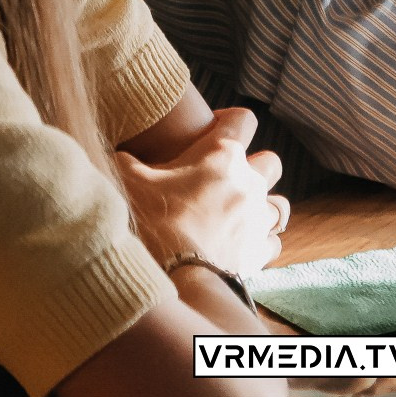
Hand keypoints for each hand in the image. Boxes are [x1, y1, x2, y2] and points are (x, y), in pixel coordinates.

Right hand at [117, 106, 286, 275]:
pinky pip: (273, 242)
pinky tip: (242, 246)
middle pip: (270, 162)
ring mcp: (258, 218)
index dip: (228, 120)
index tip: (209, 130)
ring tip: (240, 215)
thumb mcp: (130, 181)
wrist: (174, 277)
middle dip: (254, 167)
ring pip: (279, 204)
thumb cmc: (153, 223)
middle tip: (226, 180)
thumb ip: (126, 160)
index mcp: (222, 155)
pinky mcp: (259, 251)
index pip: (242, 119)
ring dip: (262, 206)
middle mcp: (249, 182)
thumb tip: (116, 153)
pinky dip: (261, 243)